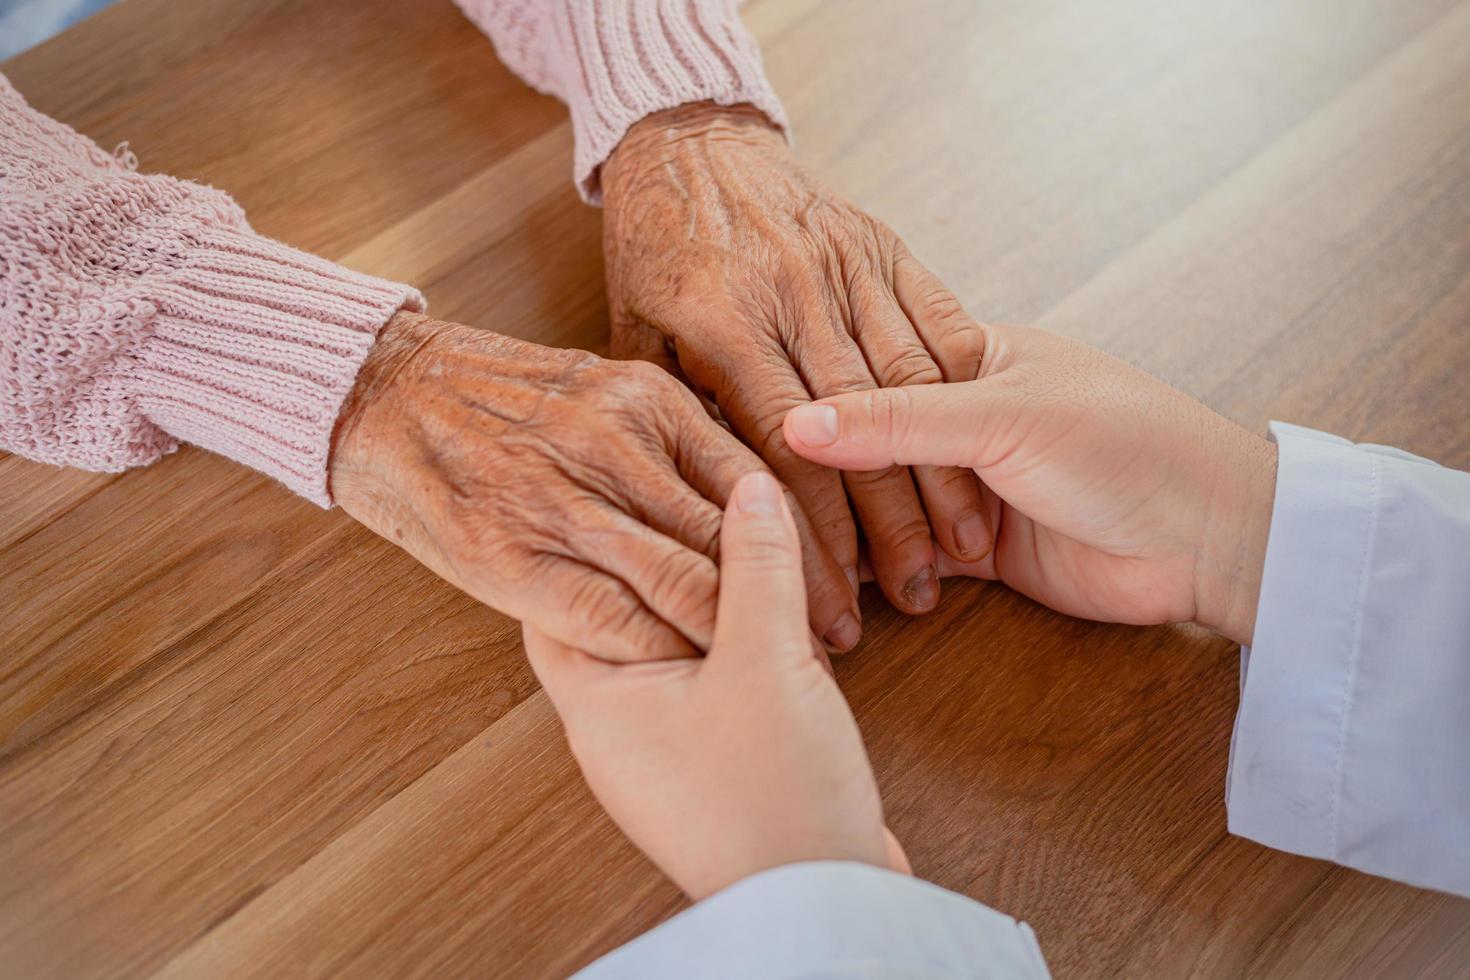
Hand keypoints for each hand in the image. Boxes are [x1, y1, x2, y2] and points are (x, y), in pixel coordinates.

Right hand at [329, 311, 859, 661]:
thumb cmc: (504, 403)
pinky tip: (694, 675)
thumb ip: (678, 438)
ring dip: (737, 636)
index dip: (813, 540)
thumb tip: (760, 491)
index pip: (759, 481)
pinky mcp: (513, 556)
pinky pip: (610, 617)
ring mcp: (562, 499)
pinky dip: (659, 651)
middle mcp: (615, 445)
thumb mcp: (606, 392)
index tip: (851, 585)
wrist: (387, 399)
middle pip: (734, 537)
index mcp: (650, 400)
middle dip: (794, 597)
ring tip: (786, 672)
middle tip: (840, 639)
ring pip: (681, 580)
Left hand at [526, 471, 905, 899]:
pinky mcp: (712, 774)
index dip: (583, 540)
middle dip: (662, 569)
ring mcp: (662, 759)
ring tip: (758, 573)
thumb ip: (756, 563)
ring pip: (673, 657)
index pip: (555, 600)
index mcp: (596, 703)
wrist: (826, 905)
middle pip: (619, 620)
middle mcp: (615, 733)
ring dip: (713, 615)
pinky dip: (740, 658)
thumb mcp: (766, 657)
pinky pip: (711, 693)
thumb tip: (749, 485)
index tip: (615, 490)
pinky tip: (785, 640)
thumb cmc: (775, 795)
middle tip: (697, 513)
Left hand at [603, 102, 992, 617]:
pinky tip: (978, 453)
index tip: (836, 609)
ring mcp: (847, 265)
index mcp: (725, 324)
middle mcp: (794, 295)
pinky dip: (963, 400)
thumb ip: (676, 410)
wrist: (690, 141)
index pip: (786, 456)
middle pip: (859, 433)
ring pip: (912, 388)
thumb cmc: (654, 251)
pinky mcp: (885, 246)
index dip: (818, 544)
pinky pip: (940, 327)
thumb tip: (713, 506)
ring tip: (957, 553)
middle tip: (912, 600)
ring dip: (940, 478)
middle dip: (889, 531)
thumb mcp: (636, 335)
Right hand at [783, 323, 1277, 645]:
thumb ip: (897, 419)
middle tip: (745, 501)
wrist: (1209, 537)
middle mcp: (958, 416)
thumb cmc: (1125, 445)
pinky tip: (820, 579)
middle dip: (814, 473)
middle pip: (863, 441)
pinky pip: (904, 554)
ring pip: (878, 500)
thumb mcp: (1003, 416)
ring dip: (838, 526)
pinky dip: (869, 569)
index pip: (863, 370)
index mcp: (964, 354)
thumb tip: (795, 420)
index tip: (739, 417)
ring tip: (770, 548)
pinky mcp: (976, 550)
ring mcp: (965, 484)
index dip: (806, 396)